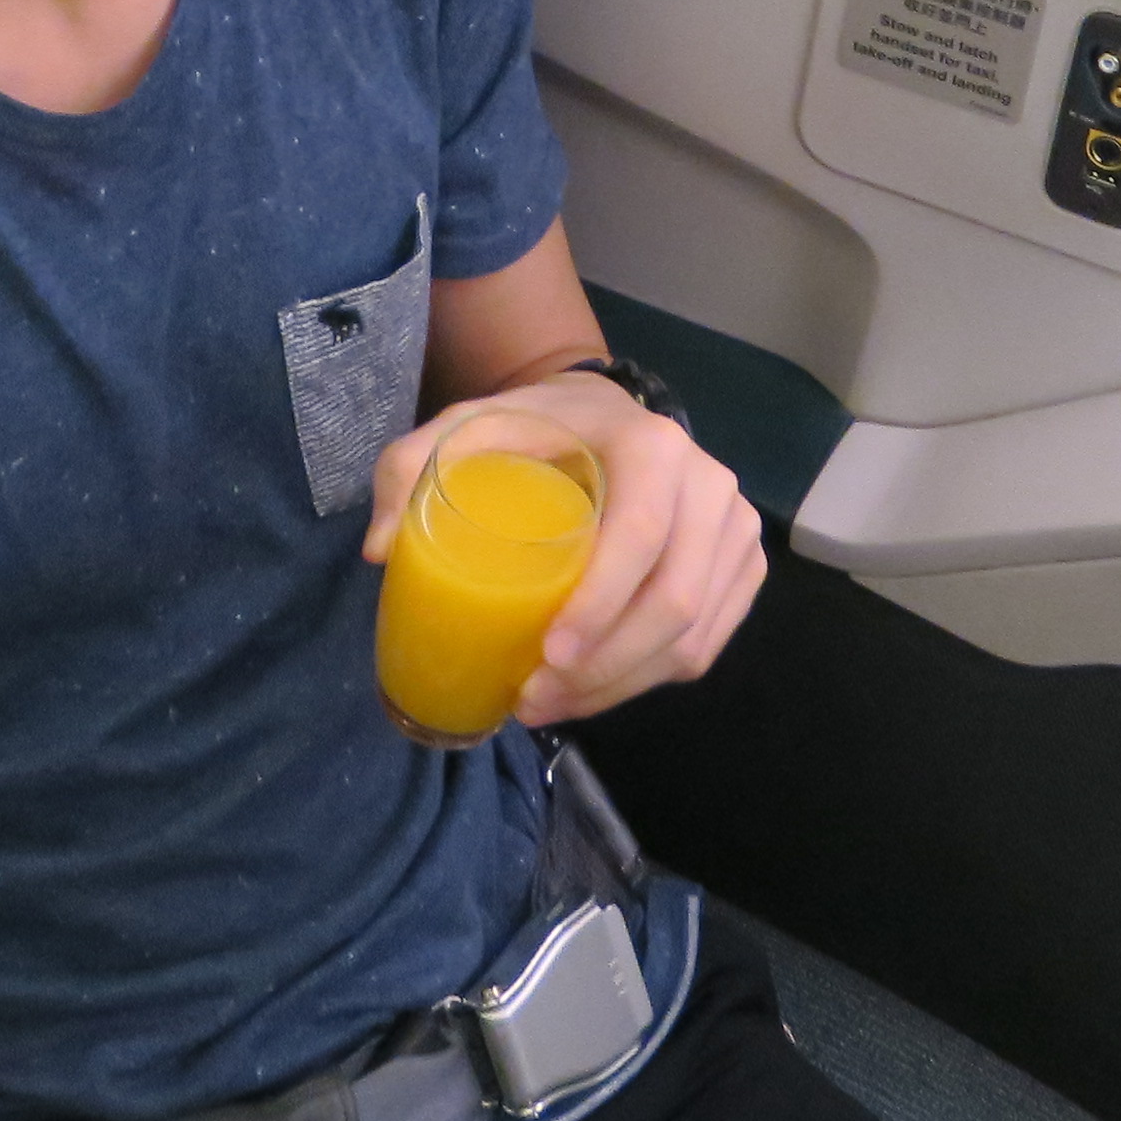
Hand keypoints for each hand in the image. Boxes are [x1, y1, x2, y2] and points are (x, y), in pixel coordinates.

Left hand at [359, 369, 764, 724]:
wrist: (603, 416)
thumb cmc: (533, 428)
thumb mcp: (465, 428)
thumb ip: (408, 468)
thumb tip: (379, 549)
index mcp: (652, 447)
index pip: (640, 539)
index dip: (599, 609)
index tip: (544, 657)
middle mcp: (710, 485)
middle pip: (674, 602)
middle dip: (604, 670)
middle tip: (532, 698)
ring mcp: (734, 530)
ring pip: (692, 637)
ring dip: (621, 688)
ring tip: (548, 704)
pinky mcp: (740, 568)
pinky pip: (706, 646)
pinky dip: (648, 680)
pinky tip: (593, 690)